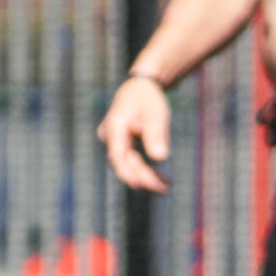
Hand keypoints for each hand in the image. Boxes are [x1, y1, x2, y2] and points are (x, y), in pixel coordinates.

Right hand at [100, 74, 171, 194]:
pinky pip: (130, 161)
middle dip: (143, 177)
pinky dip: (145, 170)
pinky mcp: (121, 145)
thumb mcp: (155, 114)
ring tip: (166, 187)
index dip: (129, 173)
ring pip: (126, 165)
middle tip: (165, 188)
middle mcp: (109, 136)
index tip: (146, 185)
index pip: (118, 157)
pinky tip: (162, 179)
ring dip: (145, 176)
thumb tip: (160, 158)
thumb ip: (156, 135)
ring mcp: (113, 141)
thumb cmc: (148, 98)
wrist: (141, 87)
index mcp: (114, 127)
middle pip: (122, 164)